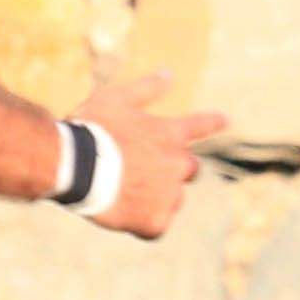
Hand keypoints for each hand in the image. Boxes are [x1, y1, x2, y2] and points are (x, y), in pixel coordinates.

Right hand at [66, 65, 225, 237]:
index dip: (211, 122)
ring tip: (123, 191)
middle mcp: (178, 164)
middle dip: (173, 169)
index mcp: (170, 134)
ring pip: (173, 199)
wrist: (74, 165)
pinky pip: (156, 226)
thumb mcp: (117, 98)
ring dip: (157, 196)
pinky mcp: (156, 221)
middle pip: (190, 169)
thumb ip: (146, 88)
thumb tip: (169, 73)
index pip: (199, 125)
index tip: (225, 119)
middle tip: (141, 170)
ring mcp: (169, 194)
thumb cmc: (93, 128)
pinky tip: (122, 214)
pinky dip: (143, 222)